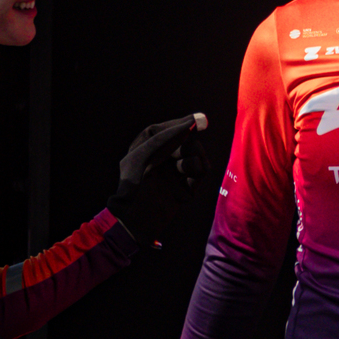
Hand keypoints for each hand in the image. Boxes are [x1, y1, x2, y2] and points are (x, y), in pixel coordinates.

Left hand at [110, 114, 210, 243]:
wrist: (138, 217)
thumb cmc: (136, 183)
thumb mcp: (146, 153)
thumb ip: (168, 136)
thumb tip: (195, 121)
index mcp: (146, 149)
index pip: (166, 130)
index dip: (181, 125)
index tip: (200, 122)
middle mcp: (162, 159)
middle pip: (186, 141)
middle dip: (187, 147)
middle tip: (180, 156)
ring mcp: (175, 172)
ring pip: (197, 155)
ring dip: (192, 161)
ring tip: (183, 171)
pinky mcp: (187, 186)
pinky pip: (203, 171)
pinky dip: (198, 173)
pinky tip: (189, 180)